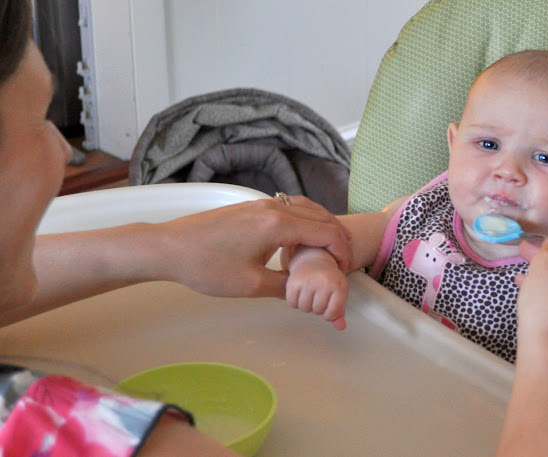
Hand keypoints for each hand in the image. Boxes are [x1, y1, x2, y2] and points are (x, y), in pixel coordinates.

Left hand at [159, 196, 352, 298]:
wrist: (170, 247)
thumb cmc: (207, 267)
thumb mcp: (251, 285)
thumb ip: (284, 286)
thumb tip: (301, 289)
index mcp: (278, 226)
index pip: (325, 232)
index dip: (342, 250)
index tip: (346, 267)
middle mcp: (273, 208)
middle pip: (320, 215)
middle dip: (337, 236)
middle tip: (344, 257)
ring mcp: (260, 204)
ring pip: (305, 207)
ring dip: (321, 224)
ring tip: (328, 246)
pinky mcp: (249, 207)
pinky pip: (288, 207)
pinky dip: (304, 219)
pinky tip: (299, 237)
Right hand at [285, 246, 348, 329]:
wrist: (313, 258)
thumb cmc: (328, 279)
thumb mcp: (338, 292)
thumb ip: (339, 311)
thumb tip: (341, 327)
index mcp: (339, 285)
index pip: (333, 312)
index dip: (330, 315)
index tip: (328, 308)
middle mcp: (324, 282)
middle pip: (317, 311)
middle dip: (317, 308)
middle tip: (318, 296)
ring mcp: (308, 281)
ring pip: (304, 308)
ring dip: (306, 305)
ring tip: (309, 294)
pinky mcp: (293, 281)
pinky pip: (292, 303)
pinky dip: (295, 302)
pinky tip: (300, 292)